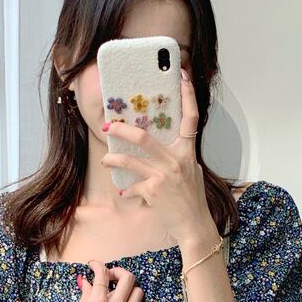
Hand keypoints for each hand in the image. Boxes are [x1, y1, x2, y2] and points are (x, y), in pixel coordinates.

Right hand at [61, 260, 144, 301]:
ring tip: (120, 293)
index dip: (97, 265)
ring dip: (129, 289)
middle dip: (118, 272)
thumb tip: (86, 281)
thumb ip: (84, 295)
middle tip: (111, 277)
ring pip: (138, 292)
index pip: (102, 273)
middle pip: (127, 277)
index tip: (94, 266)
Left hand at [100, 68, 215, 244]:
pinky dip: (127, 190)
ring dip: (113, 158)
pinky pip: (132, 186)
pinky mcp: (153, 192)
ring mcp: (163, 176)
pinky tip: (124, 192)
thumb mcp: (191, 172)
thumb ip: (178, 156)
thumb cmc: (192, 199)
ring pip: (130, 160)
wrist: (194, 226)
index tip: (182, 76)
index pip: (191, 118)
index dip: (187, 95)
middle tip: (108, 125)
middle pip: (144, 137)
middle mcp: (176, 161)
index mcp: (188, 152)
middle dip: (122, 129)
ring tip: (106, 158)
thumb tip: (162, 146)